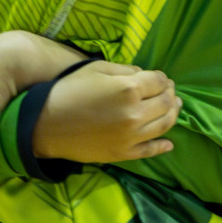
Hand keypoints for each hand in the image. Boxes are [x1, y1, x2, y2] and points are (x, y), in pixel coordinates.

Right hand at [31, 62, 179, 163]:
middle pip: (166, 102)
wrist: (47, 124)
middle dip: (171, 94)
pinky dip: (162, 146)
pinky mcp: (124, 154)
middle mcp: (135, 114)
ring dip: (173, 114)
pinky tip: (169, 142)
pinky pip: (150, 150)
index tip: (161, 78)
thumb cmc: (70, 90)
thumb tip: (144, 76)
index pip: (159, 81)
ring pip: (164, 125)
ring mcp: (131, 137)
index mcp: (128, 89)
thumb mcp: (96, 69)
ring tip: (174, 108)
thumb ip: (124, 70)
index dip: (163, 78)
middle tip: (170, 91)